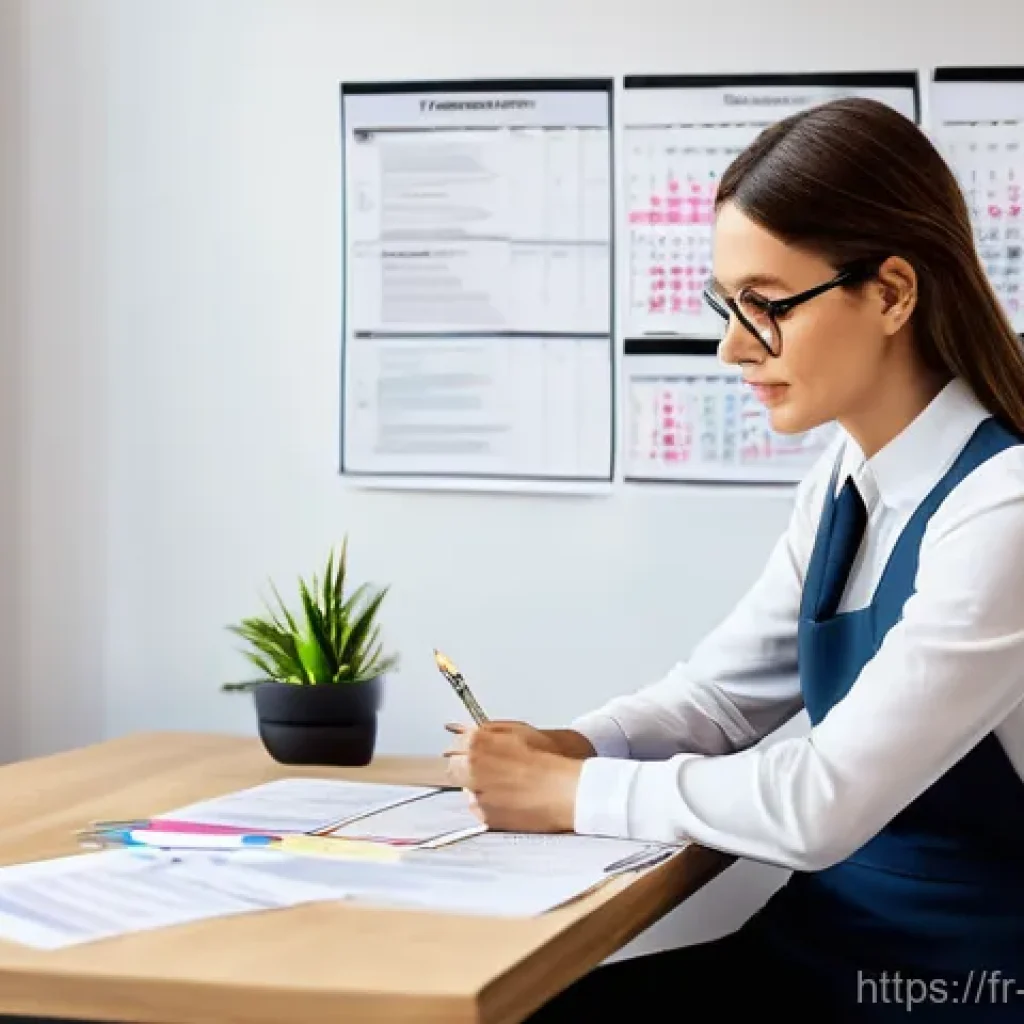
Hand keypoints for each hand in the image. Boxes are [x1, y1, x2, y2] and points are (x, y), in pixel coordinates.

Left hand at [443, 721, 583, 832]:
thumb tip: (461, 728)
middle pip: (453, 768)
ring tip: (508, 784)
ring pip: (467, 789)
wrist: (565, 789)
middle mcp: (471, 768)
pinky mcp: (485, 816)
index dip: (465, 748)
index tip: (473, 752)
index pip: (454, 745)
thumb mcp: (517, 730)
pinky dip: (489, 804)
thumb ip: (486, 729)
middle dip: (466, 767)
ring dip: (479, 786)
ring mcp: (476, 793)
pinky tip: (511, 798)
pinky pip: (478, 808)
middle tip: (490, 769)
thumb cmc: (547, 759)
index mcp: (477, 743)